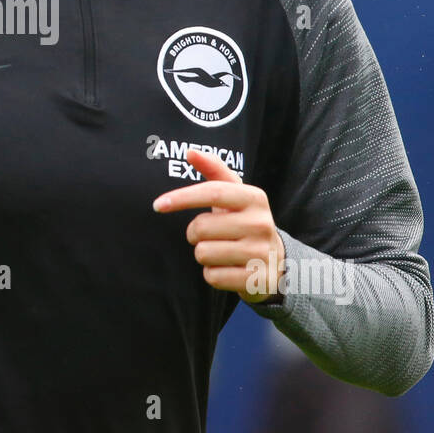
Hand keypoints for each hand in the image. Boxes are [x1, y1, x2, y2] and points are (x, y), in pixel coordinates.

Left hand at [152, 147, 285, 303]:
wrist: (275, 262)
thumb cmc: (244, 221)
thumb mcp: (235, 195)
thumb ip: (214, 171)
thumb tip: (190, 152)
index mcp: (255, 198)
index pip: (213, 192)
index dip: (182, 197)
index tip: (157, 205)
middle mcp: (261, 224)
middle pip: (201, 227)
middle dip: (194, 233)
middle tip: (211, 235)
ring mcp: (260, 253)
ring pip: (203, 253)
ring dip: (203, 254)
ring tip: (222, 251)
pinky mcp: (256, 280)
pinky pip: (212, 276)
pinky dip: (212, 274)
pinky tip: (228, 268)